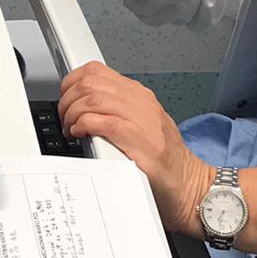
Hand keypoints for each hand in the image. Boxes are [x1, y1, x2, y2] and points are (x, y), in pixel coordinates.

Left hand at [59, 63, 215, 233]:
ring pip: (94, 99)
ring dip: (73, 114)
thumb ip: (118, 112)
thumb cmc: (167, 162)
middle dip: (68, 100)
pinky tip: (81, 134)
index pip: (96, 71)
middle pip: (91, 82)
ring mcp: (143, 121)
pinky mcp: (141, 142)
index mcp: (140, 97)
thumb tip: (84, 108)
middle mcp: (142, 104)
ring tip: (71, 129)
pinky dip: (85, 125)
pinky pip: (104, 122)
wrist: (191, 185)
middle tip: (65, 118)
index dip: (71, 83)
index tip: (65, 99)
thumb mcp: (143, 126)